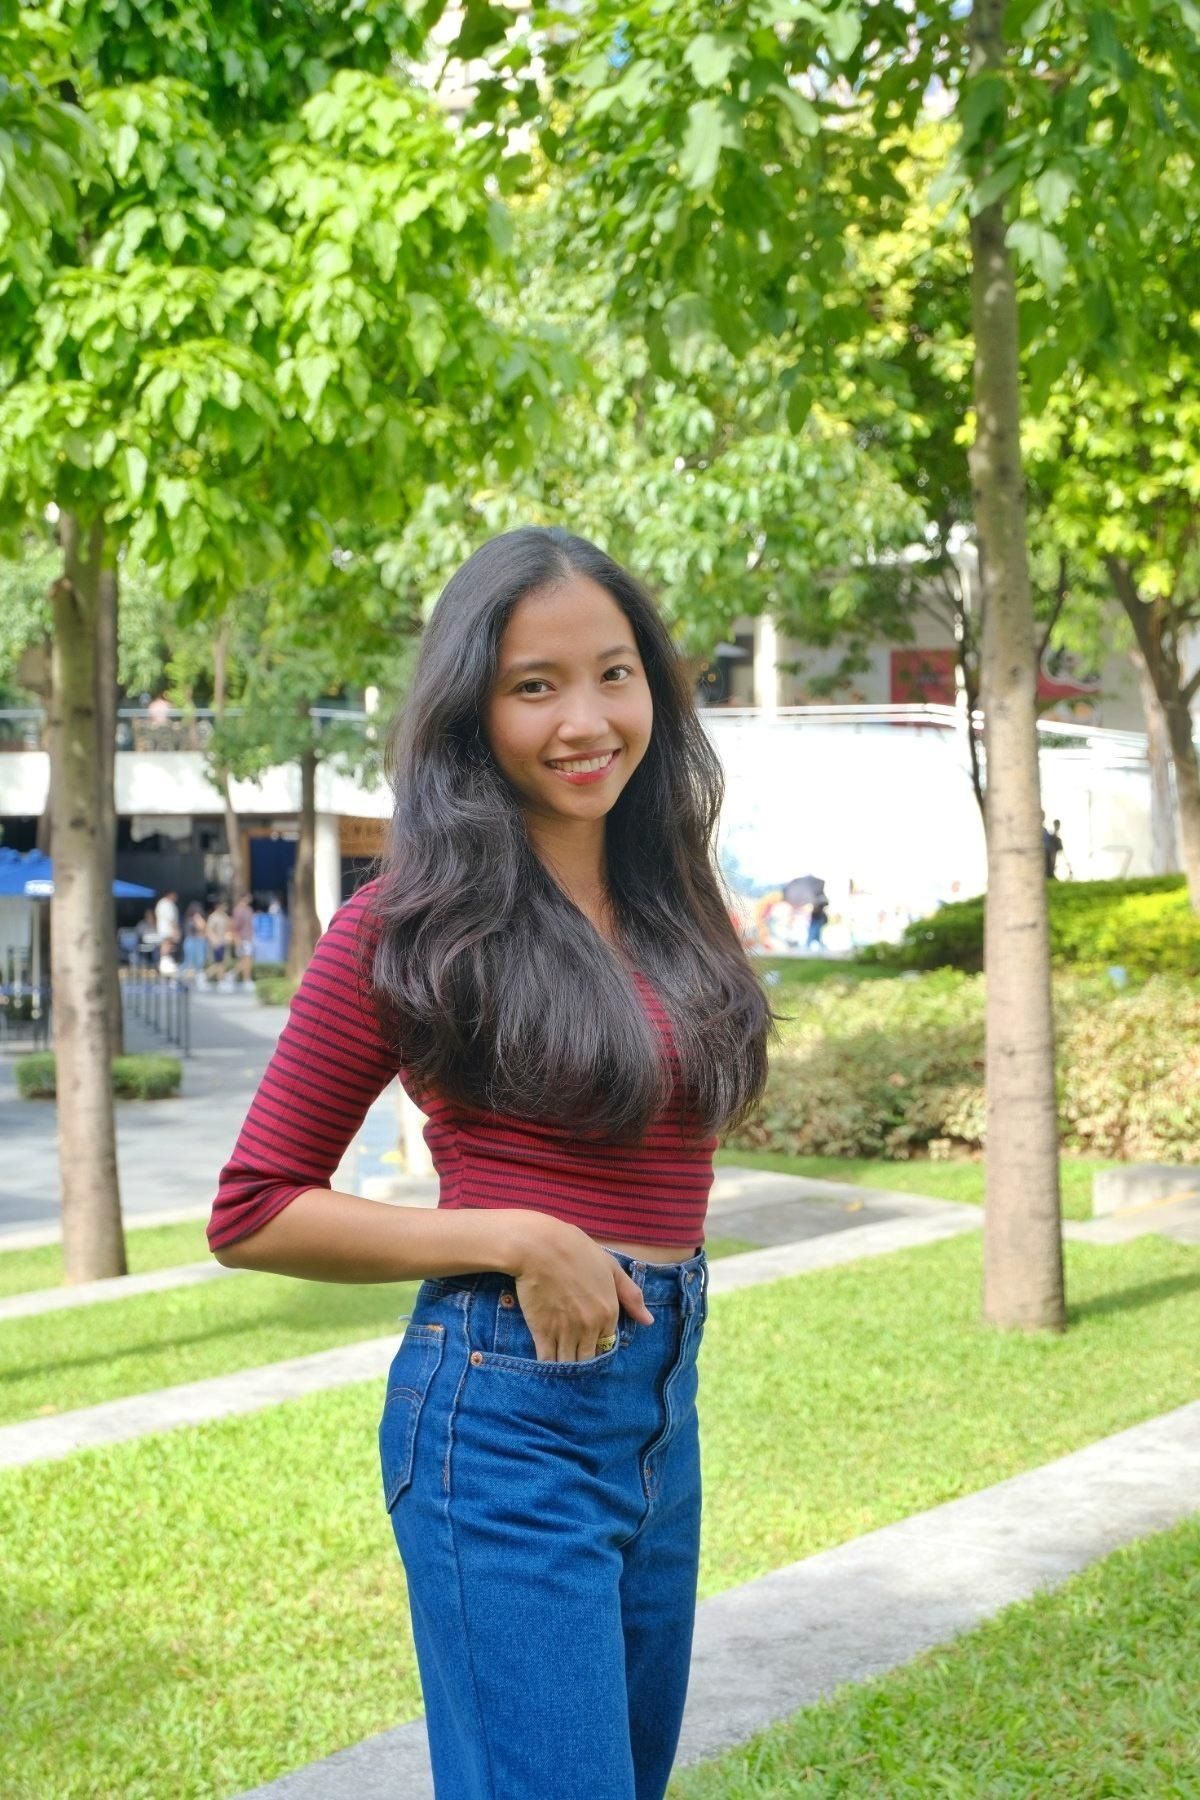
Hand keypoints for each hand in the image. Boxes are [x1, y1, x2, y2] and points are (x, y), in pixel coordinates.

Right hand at [511, 1217, 654, 1362]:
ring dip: (566, 1367)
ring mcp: (566, 1331)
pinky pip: (548, 1361)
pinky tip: (546, 1364)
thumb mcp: (611, 1267)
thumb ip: (631, 1296)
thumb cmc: (576, 1251)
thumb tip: (649, 1322)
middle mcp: (590, 1327)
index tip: (588, 1344)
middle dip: (582, 1361)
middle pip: (588, 1359)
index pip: (607, 1345)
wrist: (540, 1246)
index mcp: (609, 1312)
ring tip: (561, 1364)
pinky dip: (548, 1366)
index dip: (597, 1346)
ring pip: (570, 1364)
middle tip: (573, 1355)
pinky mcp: (542, 1332)